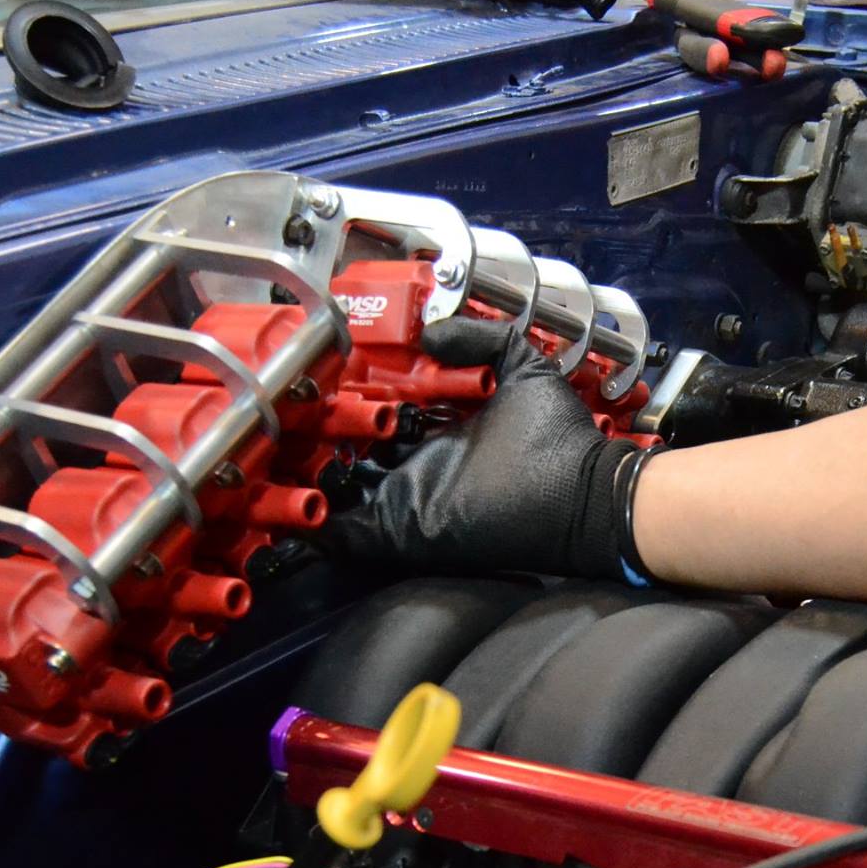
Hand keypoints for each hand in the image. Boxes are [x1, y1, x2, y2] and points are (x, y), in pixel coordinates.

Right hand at [326, 318, 648, 580]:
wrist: (585, 494)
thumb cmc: (561, 438)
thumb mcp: (520, 366)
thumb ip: (480, 339)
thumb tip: (430, 334)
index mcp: (439, 430)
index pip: (379, 411)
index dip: (352, 391)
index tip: (326, 370)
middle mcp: (419, 464)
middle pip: (352, 449)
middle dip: (321, 430)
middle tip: (295, 406)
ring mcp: (410, 499)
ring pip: (340, 487)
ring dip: (309, 470)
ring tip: (281, 446)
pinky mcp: (407, 530)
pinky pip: (348, 534)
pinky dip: (317, 522)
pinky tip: (294, 495)